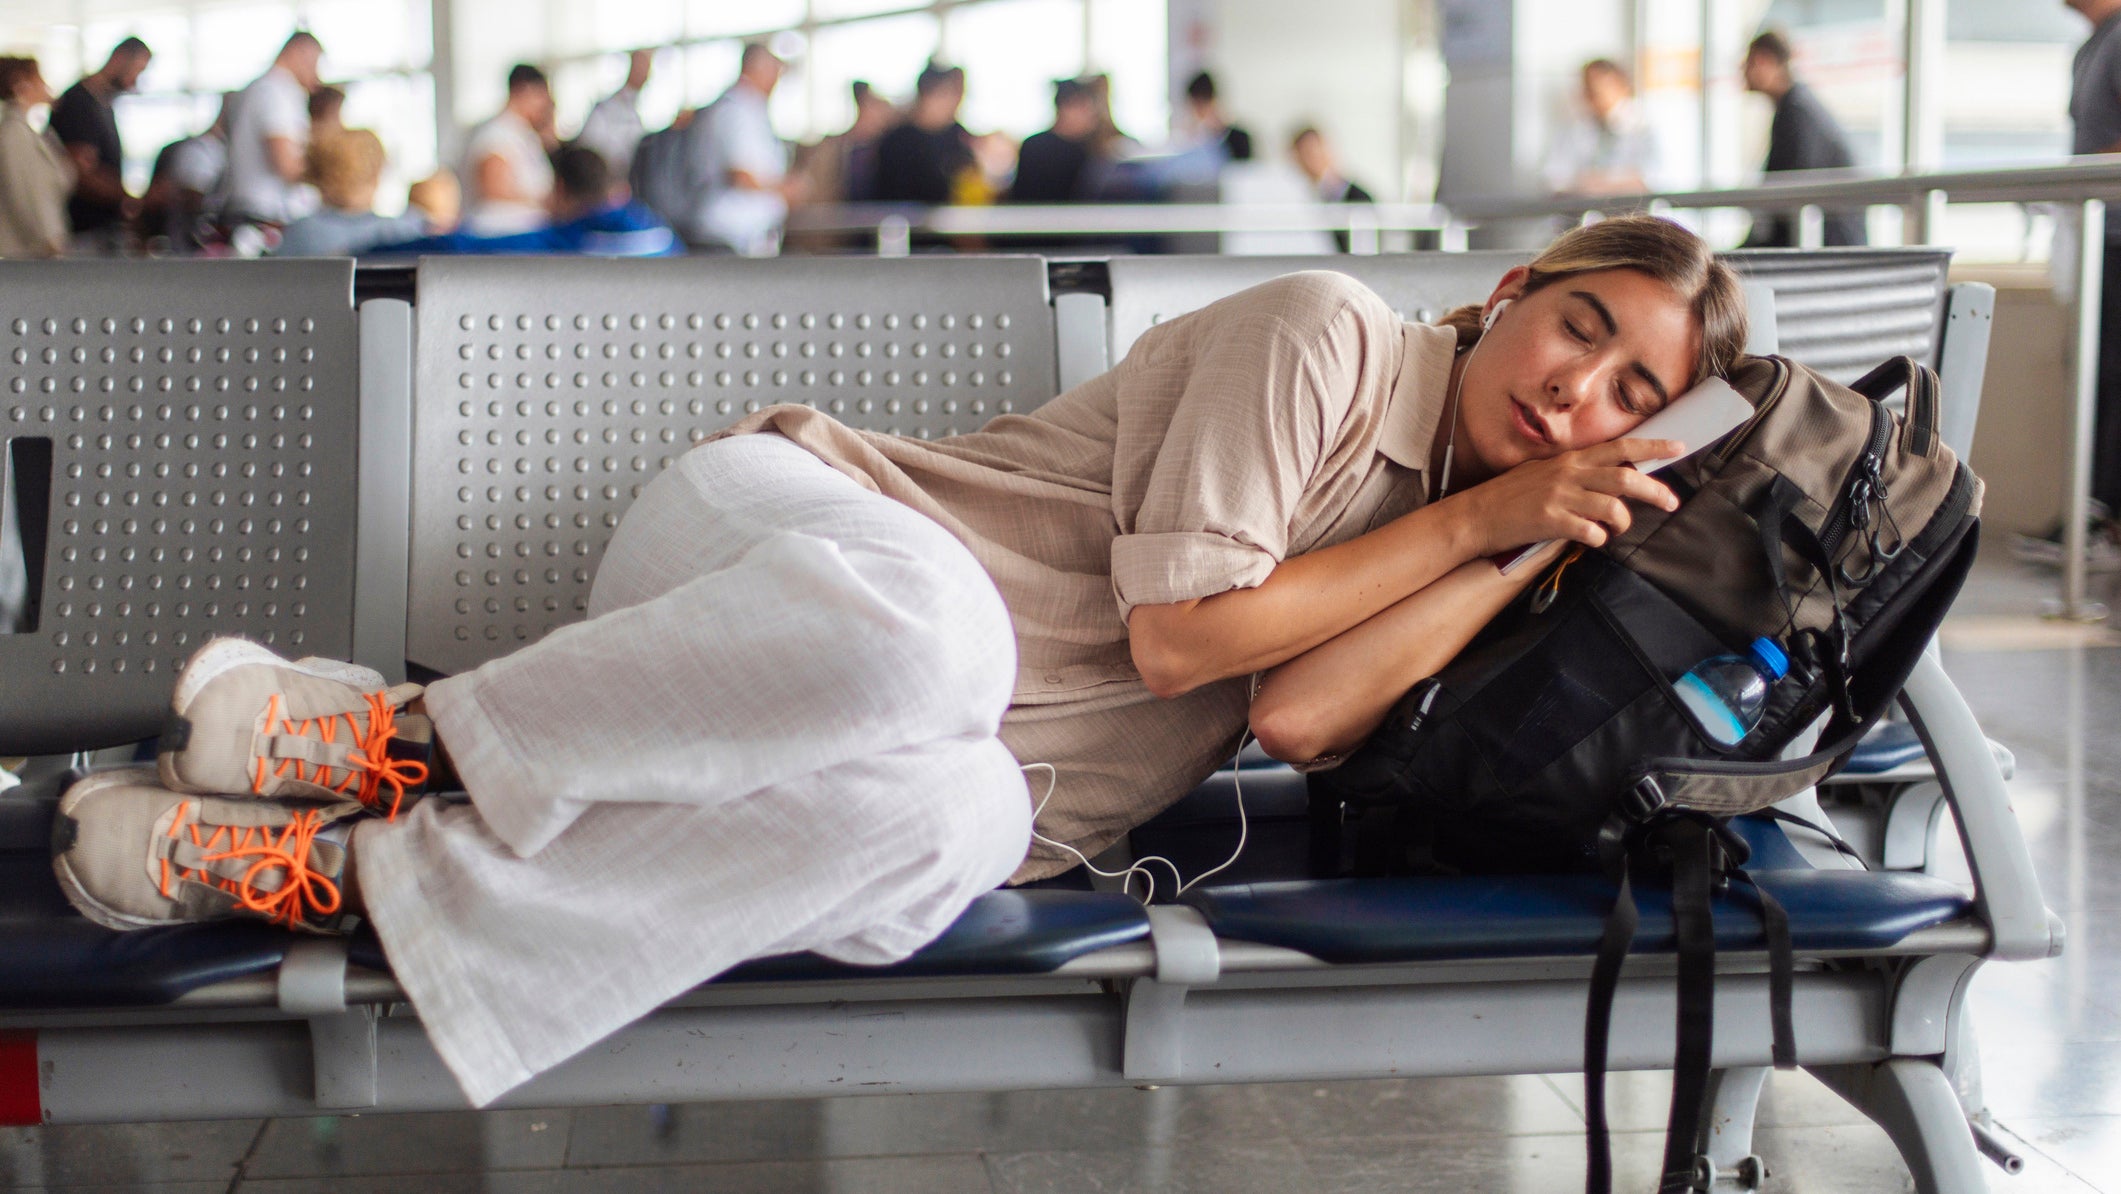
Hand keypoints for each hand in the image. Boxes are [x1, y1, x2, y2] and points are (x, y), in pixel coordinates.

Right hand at [1447, 437, 1684, 554]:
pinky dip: (1599, 539)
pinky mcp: (1551, 521)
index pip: (1620, 448)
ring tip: (1615, 529)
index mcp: (1570, 460)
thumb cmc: (1509, 496)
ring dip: (1622, 523)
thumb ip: (1576, 474)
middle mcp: (1568, 474)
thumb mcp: (1544, 473)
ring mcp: (1559, 497)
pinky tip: (1591, 539)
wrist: (1475, 515)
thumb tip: (1609, 480)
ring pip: (1613, 508)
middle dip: (1655, 491)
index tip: (1677, 448)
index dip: (1652, 447)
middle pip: (1626, 478)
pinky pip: (1591, 532)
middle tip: (1671, 502)